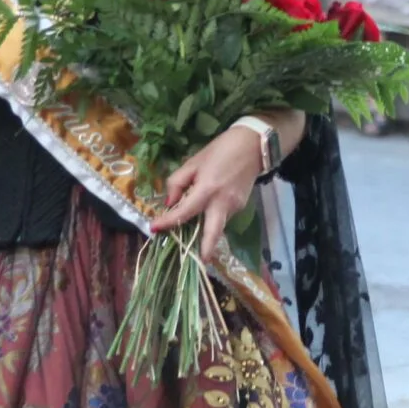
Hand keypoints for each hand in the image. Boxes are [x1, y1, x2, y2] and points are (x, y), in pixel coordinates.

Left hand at [154, 123, 263, 253]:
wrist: (254, 145)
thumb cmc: (220, 150)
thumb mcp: (193, 162)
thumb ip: (177, 183)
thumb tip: (170, 203)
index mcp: (207, 190)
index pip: (184, 212)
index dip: (168, 222)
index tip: (154, 228)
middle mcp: (222, 203)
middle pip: (212, 234)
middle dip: (204, 250)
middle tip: (196, 262)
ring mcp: (234, 207)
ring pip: (218, 226)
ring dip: (205, 233)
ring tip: (192, 234)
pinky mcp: (241, 206)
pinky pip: (223, 216)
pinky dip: (212, 218)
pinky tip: (208, 211)